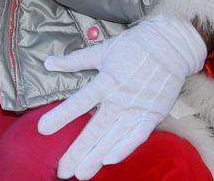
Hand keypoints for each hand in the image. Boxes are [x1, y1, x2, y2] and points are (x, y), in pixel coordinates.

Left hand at [37, 15, 206, 179]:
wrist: (170, 45)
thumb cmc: (133, 46)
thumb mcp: (101, 50)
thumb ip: (74, 61)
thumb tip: (48, 63)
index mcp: (105, 82)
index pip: (78, 103)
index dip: (60, 116)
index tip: (42, 129)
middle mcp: (119, 99)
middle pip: (95, 130)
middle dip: (77, 152)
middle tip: (63, 171)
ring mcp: (137, 109)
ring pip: (113, 139)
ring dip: (97, 158)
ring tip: (82, 174)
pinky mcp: (152, 115)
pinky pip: (137, 136)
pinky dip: (124, 149)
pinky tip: (110, 161)